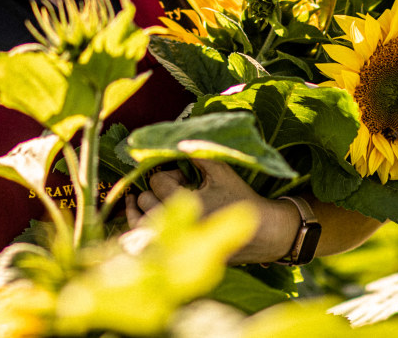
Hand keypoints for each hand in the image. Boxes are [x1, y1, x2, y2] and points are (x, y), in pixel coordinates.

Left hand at [124, 160, 300, 264]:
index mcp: (187, 202)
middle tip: (174, 188)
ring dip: (140, 207)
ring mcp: (174, 242)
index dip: (169, 174)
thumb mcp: (221, 170)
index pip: (158, 181)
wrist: (261, 233)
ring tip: (142, 199)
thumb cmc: (240, 198)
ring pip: (139, 222)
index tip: (184, 177)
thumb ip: (197, 153)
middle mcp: (176, 224)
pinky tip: (136, 215)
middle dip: (156, 189)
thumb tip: (175, 141)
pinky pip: (142, 244)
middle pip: (146, 200)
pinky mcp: (174, 255)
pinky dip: (136, 228)